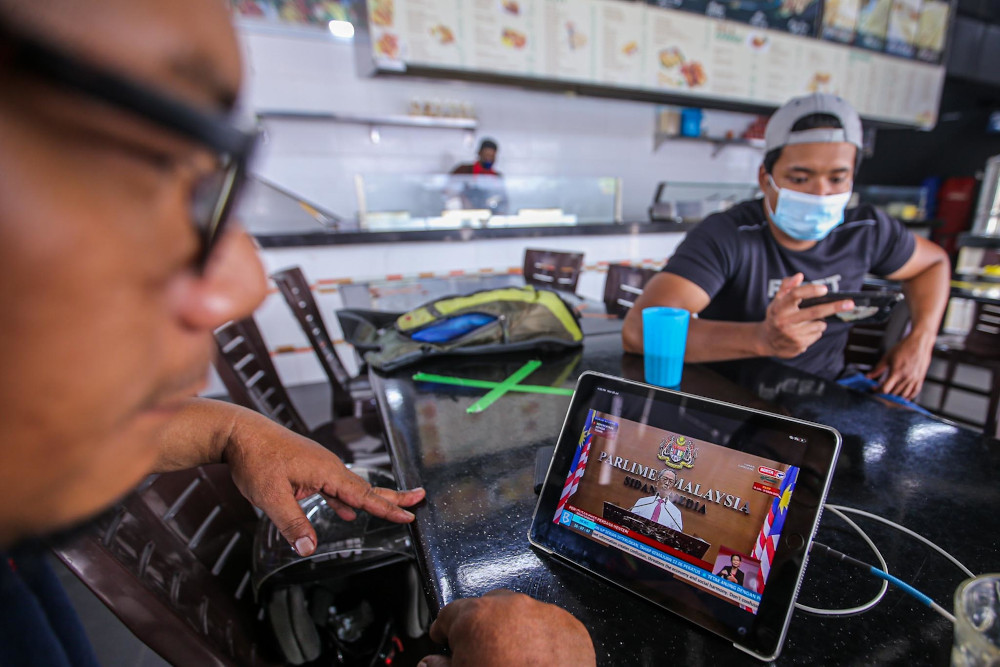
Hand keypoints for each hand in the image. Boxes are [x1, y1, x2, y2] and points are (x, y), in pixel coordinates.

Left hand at [223, 416, 424, 555]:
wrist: (239, 432)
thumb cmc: (254, 457)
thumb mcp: (271, 496)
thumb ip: (292, 523)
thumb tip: (308, 548)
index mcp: (326, 471)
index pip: (363, 495)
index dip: (387, 508)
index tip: (409, 514)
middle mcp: (328, 466)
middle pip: (366, 487)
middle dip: (392, 497)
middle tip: (419, 500)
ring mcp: (319, 466)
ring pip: (350, 487)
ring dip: (370, 499)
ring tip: (391, 507)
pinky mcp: (308, 468)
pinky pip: (333, 486)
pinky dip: (344, 499)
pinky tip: (347, 511)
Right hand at [420, 590, 595, 666]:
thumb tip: (429, 665)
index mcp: (474, 617)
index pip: (449, 614)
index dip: (444, 631)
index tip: (445, 640)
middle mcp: (509, 607)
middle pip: (485, 609)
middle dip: (481, 628)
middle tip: (481, 655)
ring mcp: (541, 613)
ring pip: (519, 615)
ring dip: (513, 631)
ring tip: (513, 661)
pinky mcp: (569, 625)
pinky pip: (548, 626)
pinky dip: (542, 640)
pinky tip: (537, 662)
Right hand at [757, 274, 853, 358]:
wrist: (766, 341)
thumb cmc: (775, 316)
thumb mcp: (776, 301)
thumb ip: (787, 287)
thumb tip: (799, 276)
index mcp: (779, 307)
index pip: (795, 295)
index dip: (810, 291)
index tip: (824, 289)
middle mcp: (784, 321)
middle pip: (814, 312)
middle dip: (833, 307)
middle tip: (849, 303)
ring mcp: (792, 335)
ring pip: (819, 325)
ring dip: (820, 322)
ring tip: (808, 321)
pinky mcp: (799, 345)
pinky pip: (817, 335)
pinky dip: (815, 332)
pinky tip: (804, 332)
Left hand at [866, 331, 934, 399]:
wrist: (918, 343)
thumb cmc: (903, 348)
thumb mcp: (887, 357)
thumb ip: (877, 369)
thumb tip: (868, 376)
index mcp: (896, 372)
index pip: (885, 389)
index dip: (877, 391)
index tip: (874, 388)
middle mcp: (906, 377)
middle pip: (894, 393)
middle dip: (885, 393)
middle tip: (880, 389)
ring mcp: (914, 379)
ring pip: (904, 395)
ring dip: (895, 396)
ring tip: (890, 392)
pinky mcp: (920, 378)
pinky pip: (915, 392)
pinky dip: (908, 396)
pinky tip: (903, 396)